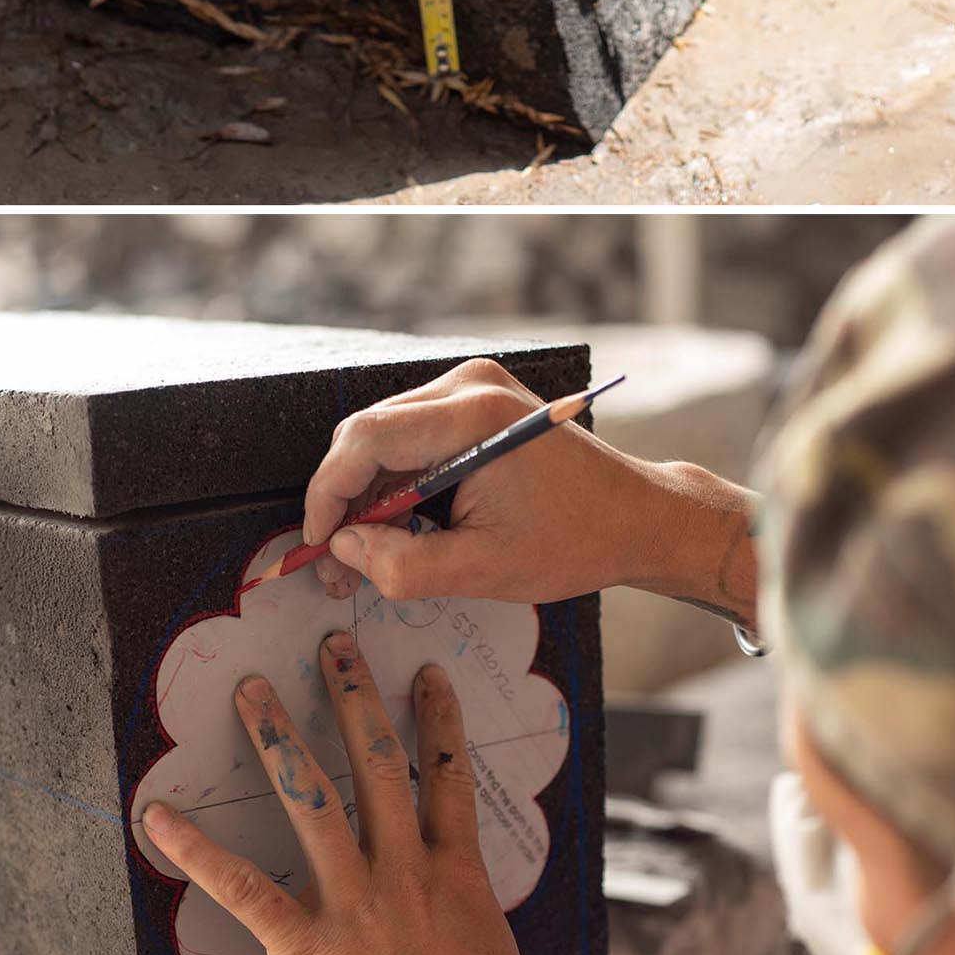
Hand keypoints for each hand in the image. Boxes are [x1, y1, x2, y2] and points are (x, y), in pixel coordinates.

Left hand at [143, 632, 539, 954]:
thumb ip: (460, 914)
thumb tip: (448, 900)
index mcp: (455, 873)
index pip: (447, 774)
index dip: (437, 719)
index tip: (425, 673)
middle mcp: (404, 870)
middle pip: (378, 763)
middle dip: (354, 698)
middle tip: (333, 647)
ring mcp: (355, 902)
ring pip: (313, 800)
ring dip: (279, 739)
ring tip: (252, 691)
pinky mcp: (307, 945)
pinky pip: (245, 888)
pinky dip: (198, 851)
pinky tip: (160, 818)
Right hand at [304, 358, 760, 632]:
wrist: (637, 515)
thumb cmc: (576, 539)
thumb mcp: (485, 569)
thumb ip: (403, 565)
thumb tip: (344, 550)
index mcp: (474, 417)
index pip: (366, 438)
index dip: (328, 492)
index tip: (317, 542)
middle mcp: (469, 385)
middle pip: (368, 433)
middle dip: (344, 498)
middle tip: (338, 562)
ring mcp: (473, 387)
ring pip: (384, 435)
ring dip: (368, 492)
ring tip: (370, 552)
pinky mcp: (476, 401)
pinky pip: (411, 435)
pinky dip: (396, 479)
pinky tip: (402, 524)